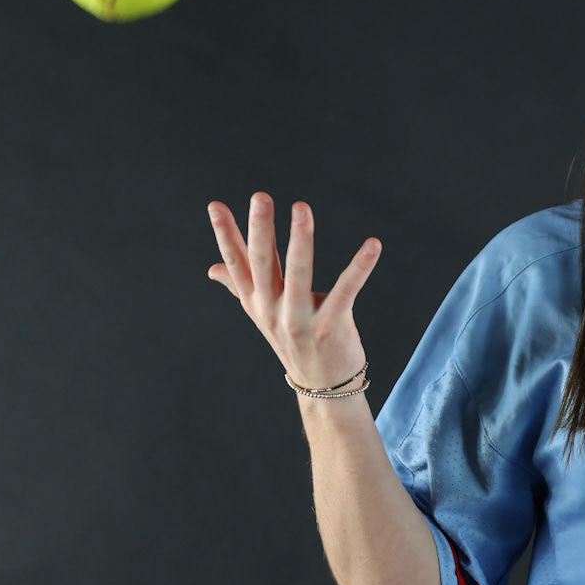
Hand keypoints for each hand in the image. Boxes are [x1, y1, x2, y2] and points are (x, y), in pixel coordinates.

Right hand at [206, 192, 380, 391]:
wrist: (322, 387)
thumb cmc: (293, 341)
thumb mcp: (262, 314)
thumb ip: (240, 286)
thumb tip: (212, 268)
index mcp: (256, 301)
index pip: (236, 263)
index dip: (225, 235)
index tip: (215, 205)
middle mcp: (272, 310)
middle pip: (263, 264)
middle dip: (260, 229)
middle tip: (260, 197)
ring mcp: (300, 320)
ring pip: (299, 274)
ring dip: (301, 239)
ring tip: (301, 208)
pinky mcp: (331, 326)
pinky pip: (345, 291)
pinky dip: (360, 267)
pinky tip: (373, 244)